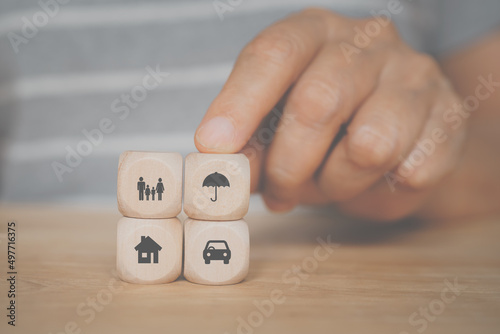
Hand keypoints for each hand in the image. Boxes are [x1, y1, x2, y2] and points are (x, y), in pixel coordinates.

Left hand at [194, 8, 466, 221]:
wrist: (399, 123)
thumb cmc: (327, 120)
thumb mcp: (277, 120)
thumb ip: (250, 141)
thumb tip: (224, 170)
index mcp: (314, 31)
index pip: (273, 55)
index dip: (239, 104)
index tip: (213, 147)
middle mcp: (367, 41)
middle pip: (317, 104)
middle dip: (289, 165)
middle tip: (278, 192)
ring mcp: (414, 75)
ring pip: (369, 147)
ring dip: (337, 184)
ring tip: (330, 183)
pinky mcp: (447, 117)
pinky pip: (408, 174)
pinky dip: (378, 193)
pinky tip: (371, 180)